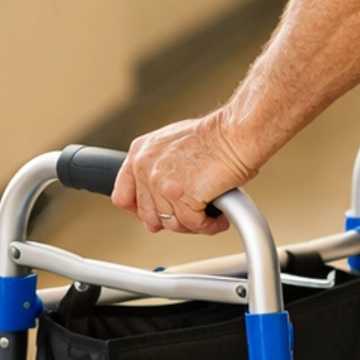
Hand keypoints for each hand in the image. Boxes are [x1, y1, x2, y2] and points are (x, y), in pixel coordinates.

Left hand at [112, 111, 253, 234]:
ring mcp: (162, 183)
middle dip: (173, 219)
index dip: (140, 211)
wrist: (237, 133)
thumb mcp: (172, 145)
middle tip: (192, 215)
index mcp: (139, 153)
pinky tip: (219, 218)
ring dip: (193, 224)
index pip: (123, 196)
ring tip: (210, 214)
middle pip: (148, 216)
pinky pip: (194, 225)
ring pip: (172, 224)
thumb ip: (157, 168)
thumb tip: (159, 196)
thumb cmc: (215, 137)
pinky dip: (209, 226)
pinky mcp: (183, 197)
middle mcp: (145, 167)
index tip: (157, 214)